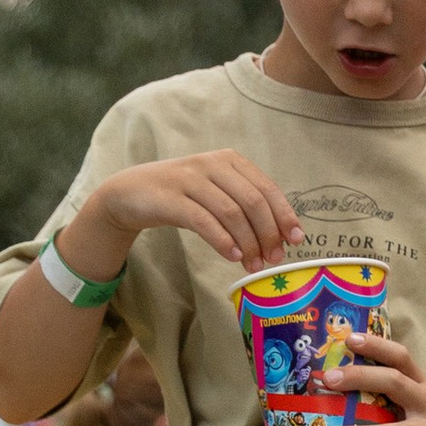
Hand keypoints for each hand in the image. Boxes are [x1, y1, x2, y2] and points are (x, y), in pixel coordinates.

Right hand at [75, 150, 303, 272]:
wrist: (130, 193)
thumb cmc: (183, 196)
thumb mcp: (217, 194)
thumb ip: (245, 208)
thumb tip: (280, 238)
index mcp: (230, 161)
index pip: (267, 189)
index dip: (284, 216)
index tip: (296, 240)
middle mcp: (212, 164)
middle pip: (253, 202)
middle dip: (268, 234)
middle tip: (274, 259)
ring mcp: (189, 178)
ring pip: (231, 213)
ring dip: (248, 243)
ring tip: (253, 264)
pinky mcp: (170, 197)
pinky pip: (204, 220)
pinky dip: (222, 240)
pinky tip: (233, 256)